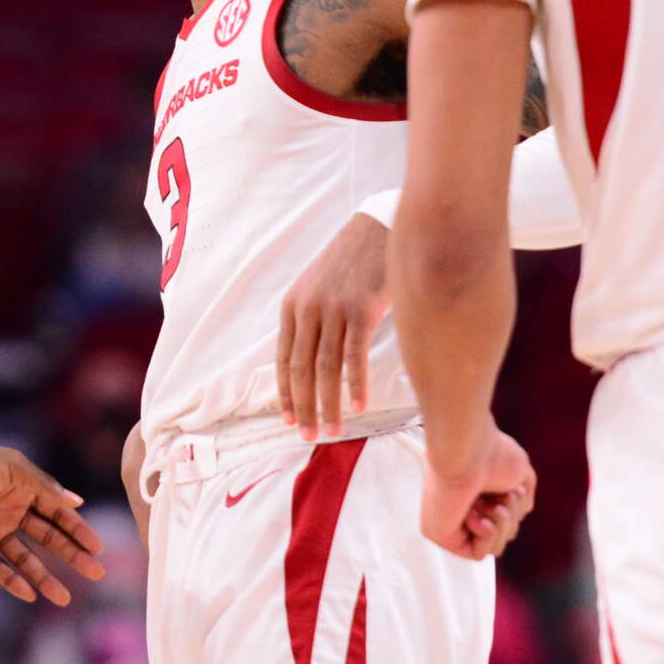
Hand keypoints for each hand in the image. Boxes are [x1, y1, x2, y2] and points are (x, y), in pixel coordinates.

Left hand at [0, 439, 108, 604]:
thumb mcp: (9, 467)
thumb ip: (42, 485)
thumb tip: (77, 502)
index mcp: (24, 488)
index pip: (58, 513)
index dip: (78, 530)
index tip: (98, 549)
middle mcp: (11, 510)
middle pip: (48, 537)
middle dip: (72, 555)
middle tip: (96, 573)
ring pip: (24, 558)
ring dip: (44, 576)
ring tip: (63, 598)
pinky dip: (10, 580)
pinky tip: (27, 594)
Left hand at [280, 214, 392, 439]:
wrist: (378, 228)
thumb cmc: (352, 262)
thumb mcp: (318, 287)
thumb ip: (311, 320)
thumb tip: (313, 361)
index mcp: (293, 306)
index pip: (285, 359)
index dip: (285, 393)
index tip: (288, 420)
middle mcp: (308, 309)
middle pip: (302, 369)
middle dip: (303, 407)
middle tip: (309, 436)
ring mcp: (334, 309)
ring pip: (325, 368)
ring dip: (328, 404)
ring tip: (333, 430)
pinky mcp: (361, 309)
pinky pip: (354, 356)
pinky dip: (355, 384)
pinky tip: (357, 405)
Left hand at [420, 424, 535, 559]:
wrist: (467, 452)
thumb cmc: (492, 454)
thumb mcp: (520, 470)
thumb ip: (523, 491)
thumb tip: (523, 510)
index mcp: (479, 491)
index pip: (506, 517)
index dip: (516, 508)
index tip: (515, 489)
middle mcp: (464, 506)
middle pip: (504, 532)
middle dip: (512, 516)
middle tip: (505, 497)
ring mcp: (452, 521)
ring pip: (495, 546)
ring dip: (502, 526)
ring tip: (494, 506)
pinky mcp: (442, 534)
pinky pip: (478, 555)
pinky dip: (486, 538)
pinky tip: (477, 518)